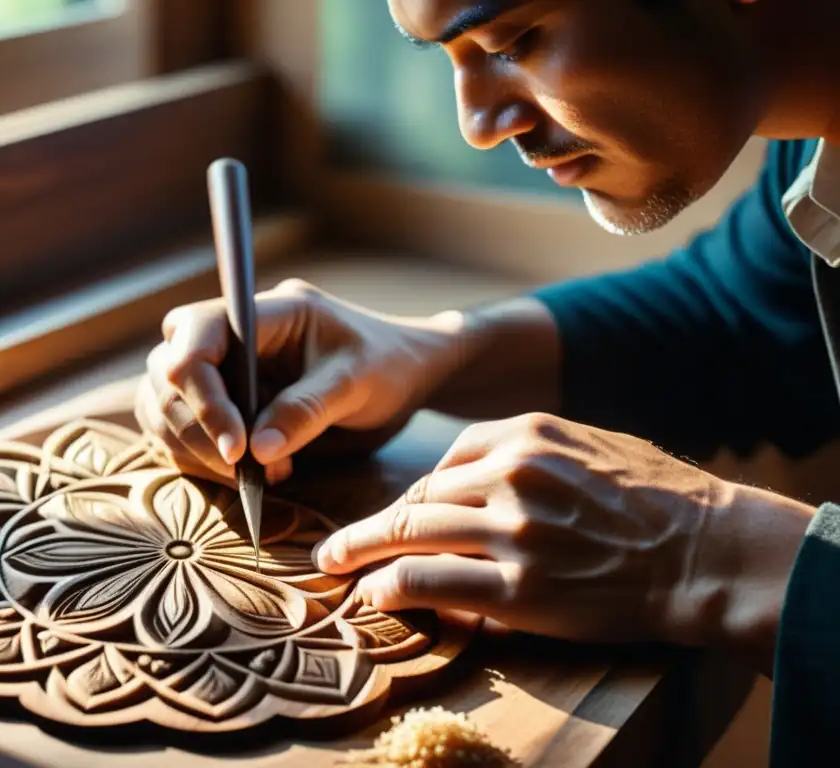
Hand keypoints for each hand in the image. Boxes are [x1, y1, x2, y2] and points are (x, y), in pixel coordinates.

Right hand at [136, 279, 464, 483]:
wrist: (406, 374)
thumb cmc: (388, 364)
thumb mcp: (356, 383)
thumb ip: (306, 411)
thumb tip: (256, 450)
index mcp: (265, 312)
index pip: (195, 334)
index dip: (202, 391)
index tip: (235, 446)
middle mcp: (232, 334)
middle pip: (168, 371)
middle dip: (195, 426)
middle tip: (242, 466)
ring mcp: (223, 367)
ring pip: (164, 404)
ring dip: (194, 448)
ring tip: (253, 473)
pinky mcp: (223, 400)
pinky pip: (182, 429)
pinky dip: (201, 458)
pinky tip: (248, 472)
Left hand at [314, 414, 813, 665]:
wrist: (708, 551)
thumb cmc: (656, 497)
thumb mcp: (590, 444)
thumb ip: (527, 450)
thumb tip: (472, 476)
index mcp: (527, 433)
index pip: (446, 462)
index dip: (414, 496)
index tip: (396, 517)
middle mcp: (512, 474)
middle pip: (417, 498)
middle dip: (370, 525)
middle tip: (334, 546)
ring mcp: (512, 530)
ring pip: (410, 533)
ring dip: (363, 551)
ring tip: (335, 566)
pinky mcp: (518, 587)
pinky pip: (431, 581)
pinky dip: (392, 586)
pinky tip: (374, 593)